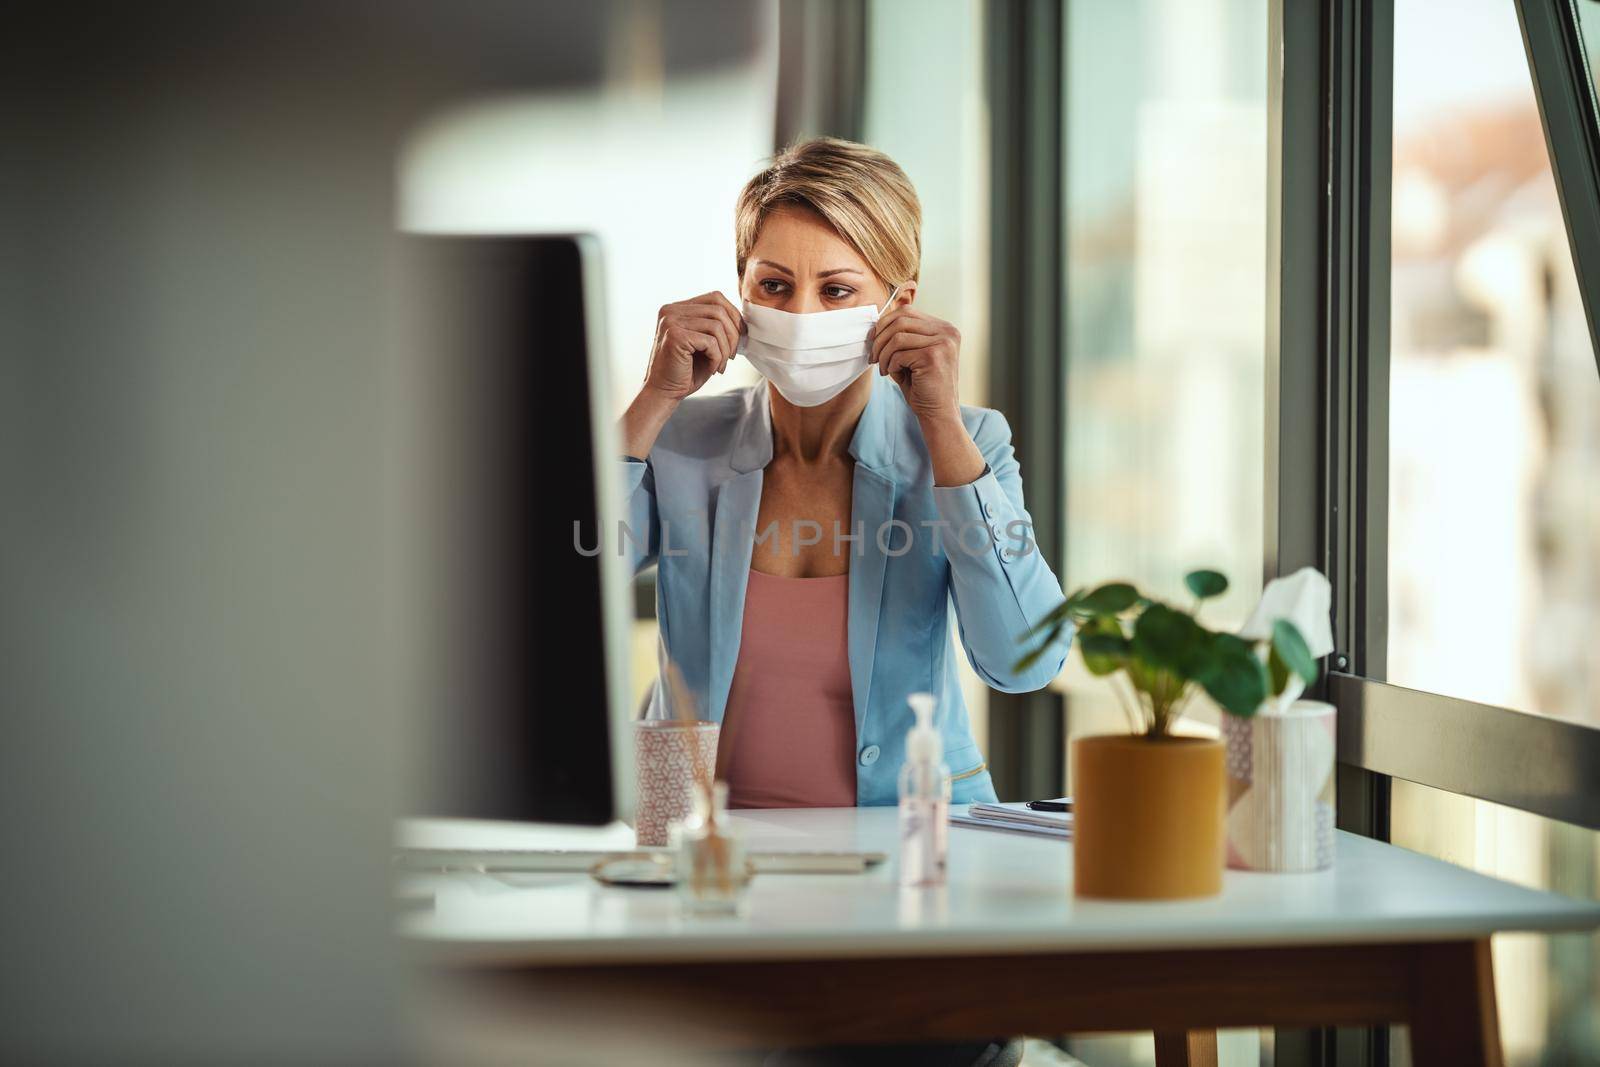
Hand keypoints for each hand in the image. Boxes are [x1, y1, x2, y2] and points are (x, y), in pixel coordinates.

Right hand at [642, 292, 741, 400]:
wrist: (664, 393)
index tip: (742, 334)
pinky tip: (712, 369)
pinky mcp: (674, 336)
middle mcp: (671, 310)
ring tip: (721, 365)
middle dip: (733, 334)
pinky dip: (717, 358)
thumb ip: (716, 325)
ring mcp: (670, 321)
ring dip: (725, 349)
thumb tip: (743, 318)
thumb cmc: (686, 371)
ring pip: (717, 326)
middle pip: (718, 309)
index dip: (734, 315)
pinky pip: (710, 341)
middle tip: (732, 355)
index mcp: (677, 308)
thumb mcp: (704, 342)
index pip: (715, 298)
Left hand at [870, 305, 960, 420]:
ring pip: (897, 337)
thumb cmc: (923, 387)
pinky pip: (899, 353)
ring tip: (883, 368)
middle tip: (873, 357)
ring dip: (883, 354)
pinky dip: (890, 365)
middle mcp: (947, 331)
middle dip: (880, 338)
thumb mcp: (913, 356)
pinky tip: (893, 375)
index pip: (907, 312)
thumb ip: (902, 338)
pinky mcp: (934, 356)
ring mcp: (943, 342)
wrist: (939, 414)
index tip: (873, 341)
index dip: (884, 324)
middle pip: (900, 320)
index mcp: (944, 328)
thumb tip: (876, 325)